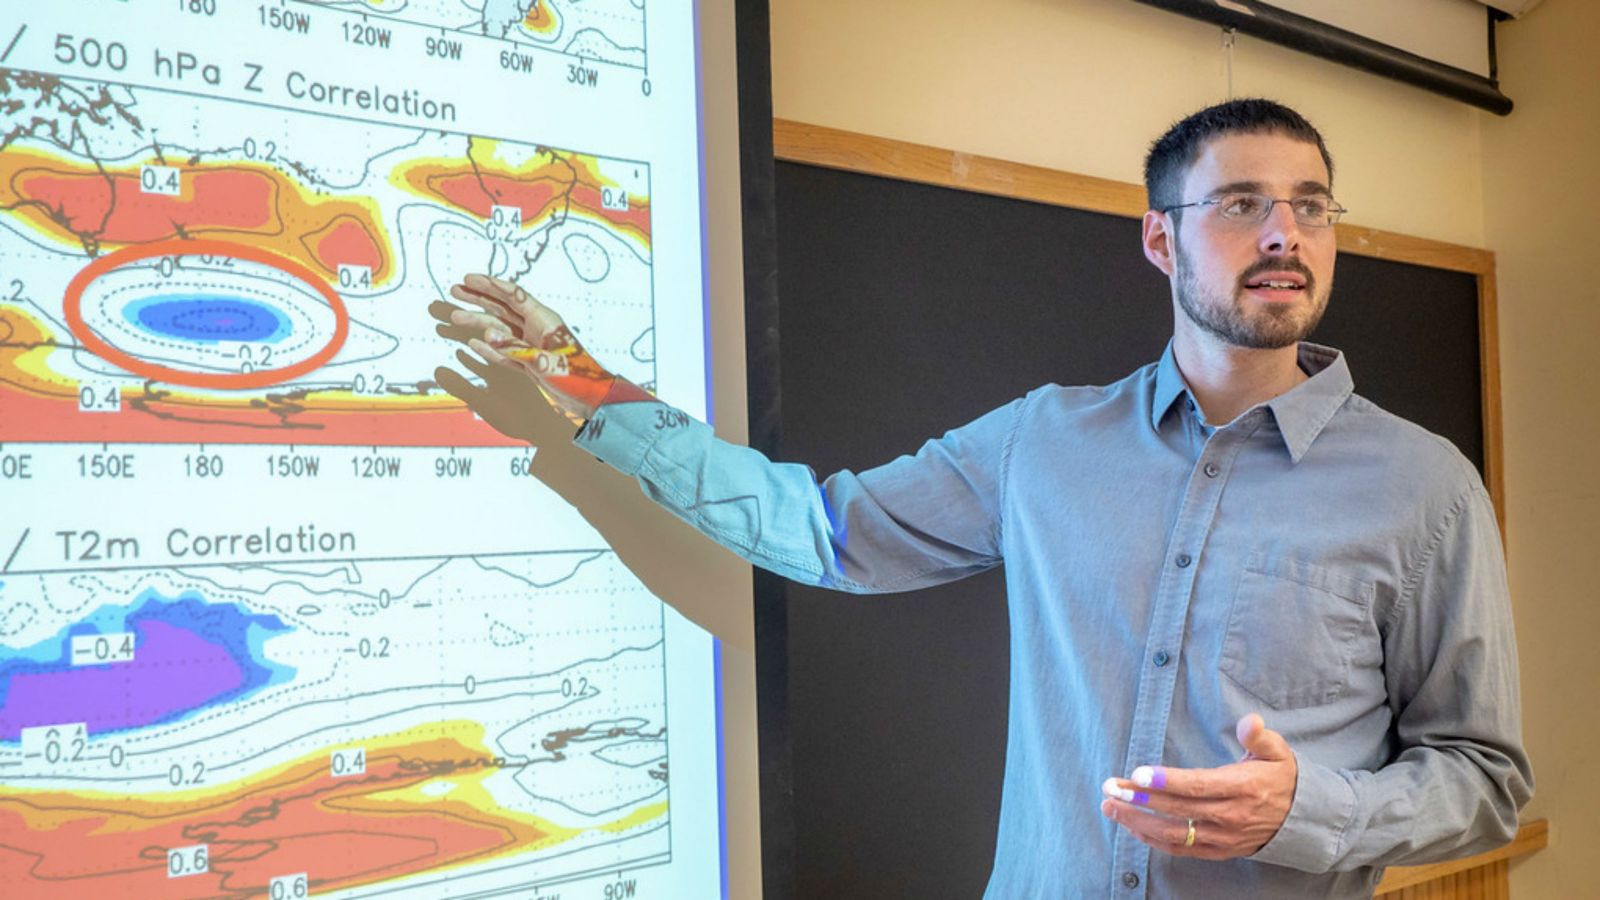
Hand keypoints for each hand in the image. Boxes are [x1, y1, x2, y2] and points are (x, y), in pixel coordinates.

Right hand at [444, 273, 642, 420]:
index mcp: (544, 320)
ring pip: (500, 329)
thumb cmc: (577, 376)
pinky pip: (504, 352)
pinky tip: (474, 343)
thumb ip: (516, 348)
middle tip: (456, 290)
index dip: (491, 285)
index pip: (514, 296)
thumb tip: (487, 334)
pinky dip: (489, 348)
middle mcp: (537, 329)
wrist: (591, 399)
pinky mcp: (530, 364)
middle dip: (479, 298)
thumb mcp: (546, 361)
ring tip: (455, 316)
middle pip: (503, 308)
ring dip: (478, 322)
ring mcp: (532, 346)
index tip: (469, 279)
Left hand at [1098, 713, 1297, 859]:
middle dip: (1139, 799)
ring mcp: (1223, 837)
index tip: (1137, 773)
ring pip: (1174, 834)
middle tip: (1109, 786)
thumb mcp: (1278, 752)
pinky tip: (1132, 826)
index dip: (1166, 781)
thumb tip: (1249, 720)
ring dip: (1138, 822)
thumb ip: (1259, 737)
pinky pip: (1181, 849)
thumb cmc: (1282, 779)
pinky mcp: (1219, 851)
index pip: (1198, 786)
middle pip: (1178, 810)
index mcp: (1242, 788)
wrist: (1303, 820)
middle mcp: (1230, 816)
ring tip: (1110, 806)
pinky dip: (1153, 840)